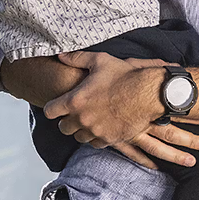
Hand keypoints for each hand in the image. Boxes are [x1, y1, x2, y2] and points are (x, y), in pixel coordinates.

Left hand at [45, 51, 166, 147]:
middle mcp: (82, 119)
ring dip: (81, 130)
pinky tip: (101, 127)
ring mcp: (95, 131)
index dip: (53, 108)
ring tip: (89, 120)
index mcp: (75, 101)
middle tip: (75, 113)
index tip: (58, 106)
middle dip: (67, 120)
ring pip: (78, 138)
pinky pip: (95, 144)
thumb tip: (61, 55)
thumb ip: (77, 58)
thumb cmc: (124, 76)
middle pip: (63, 128)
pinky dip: (96, 137)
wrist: (148, 94)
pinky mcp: (109, 139)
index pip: (50, 112)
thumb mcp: (99, 61)